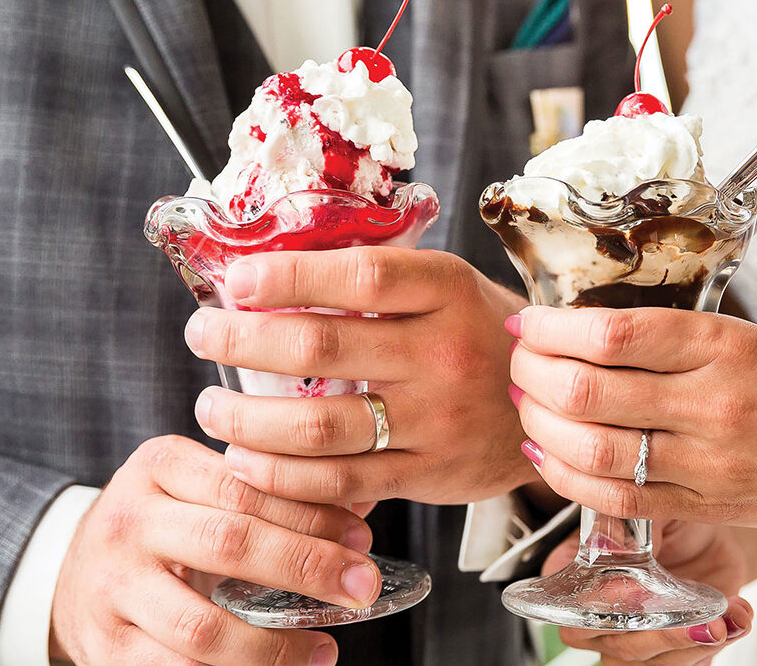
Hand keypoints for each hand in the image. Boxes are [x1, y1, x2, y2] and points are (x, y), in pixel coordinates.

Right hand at [50, 436, 378, 665]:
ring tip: (324, 648)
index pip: (247, 487)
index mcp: (160, 466)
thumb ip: (268, 493)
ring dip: (274, 646)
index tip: (362, 538)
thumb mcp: (200, 489)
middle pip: (230, 543)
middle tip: (361, 588)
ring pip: (202, 626)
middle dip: (306, 567)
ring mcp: (113, 587)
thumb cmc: (162, 523)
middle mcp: (130, 521)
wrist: (73, 568)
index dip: (311, 515)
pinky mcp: (106, 646)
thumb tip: (359, 511)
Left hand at [184, 246, 532, 504]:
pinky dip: (283, 476)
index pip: (359, 275)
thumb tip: (271, 274)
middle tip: (202, 337)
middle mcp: (442, 353)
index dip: (288, 276)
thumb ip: (378, 281)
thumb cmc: (481, 335)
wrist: (555, 402)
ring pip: (321, 426)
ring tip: (210, 408)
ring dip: (248, 420)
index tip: (235, 282)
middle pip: (323, 349)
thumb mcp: (448, 288)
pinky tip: (247, 461)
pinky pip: (341, 481)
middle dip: (243, 344)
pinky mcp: (429, 474)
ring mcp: (437, 419)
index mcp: (446, 291)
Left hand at [508, 305, 756, 529]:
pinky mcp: (707, 505)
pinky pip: (617, 498)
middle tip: (518, 359)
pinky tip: (546, 454)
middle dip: (531, 371)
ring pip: (591, 448)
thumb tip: (592, 327)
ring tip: (524, 403)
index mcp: (725, 345)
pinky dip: (567, 477)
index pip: (610, 332)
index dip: (550, 328)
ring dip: (538, 423)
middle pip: (586, 388)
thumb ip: (679, 337)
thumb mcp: (756, 335)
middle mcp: (713, 404)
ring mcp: (709, 462)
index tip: (529, 322)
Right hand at [542, 521, 752, 664]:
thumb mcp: (652, 508)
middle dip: (658, 637)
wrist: (707, 532)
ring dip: (691, 646)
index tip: (638, 596)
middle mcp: (599, 614)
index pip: (568, 608)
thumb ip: (629, 524)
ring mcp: (633, 637)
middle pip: (613, 645)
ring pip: (649, 663)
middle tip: (697, 620)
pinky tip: (738, 618)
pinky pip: (689, 663)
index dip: (598, 610)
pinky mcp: (672, 650)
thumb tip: (608, 543)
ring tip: (724, 620)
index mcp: (575, 573)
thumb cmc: (667, 515)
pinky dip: (718, 645)